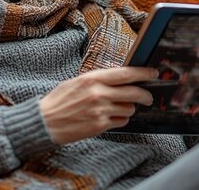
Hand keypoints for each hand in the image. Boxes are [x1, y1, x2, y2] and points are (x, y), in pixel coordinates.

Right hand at [40, 67, 157, 144]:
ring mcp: (100, 110)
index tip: (153, 73)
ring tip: (116, 108)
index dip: (143, 73)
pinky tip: (109, 117)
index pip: (126, 73)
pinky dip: (120, 119)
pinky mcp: (100, 125)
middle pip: (134, 92)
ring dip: (128, 108)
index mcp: (92, 78)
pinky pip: (121, 121)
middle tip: (148, 97)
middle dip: (145, 95)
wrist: (45, 121)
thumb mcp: (78, 82)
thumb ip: (99, 80)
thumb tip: (121, 78)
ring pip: (129, 108)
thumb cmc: (60, 100)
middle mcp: (98, 93)